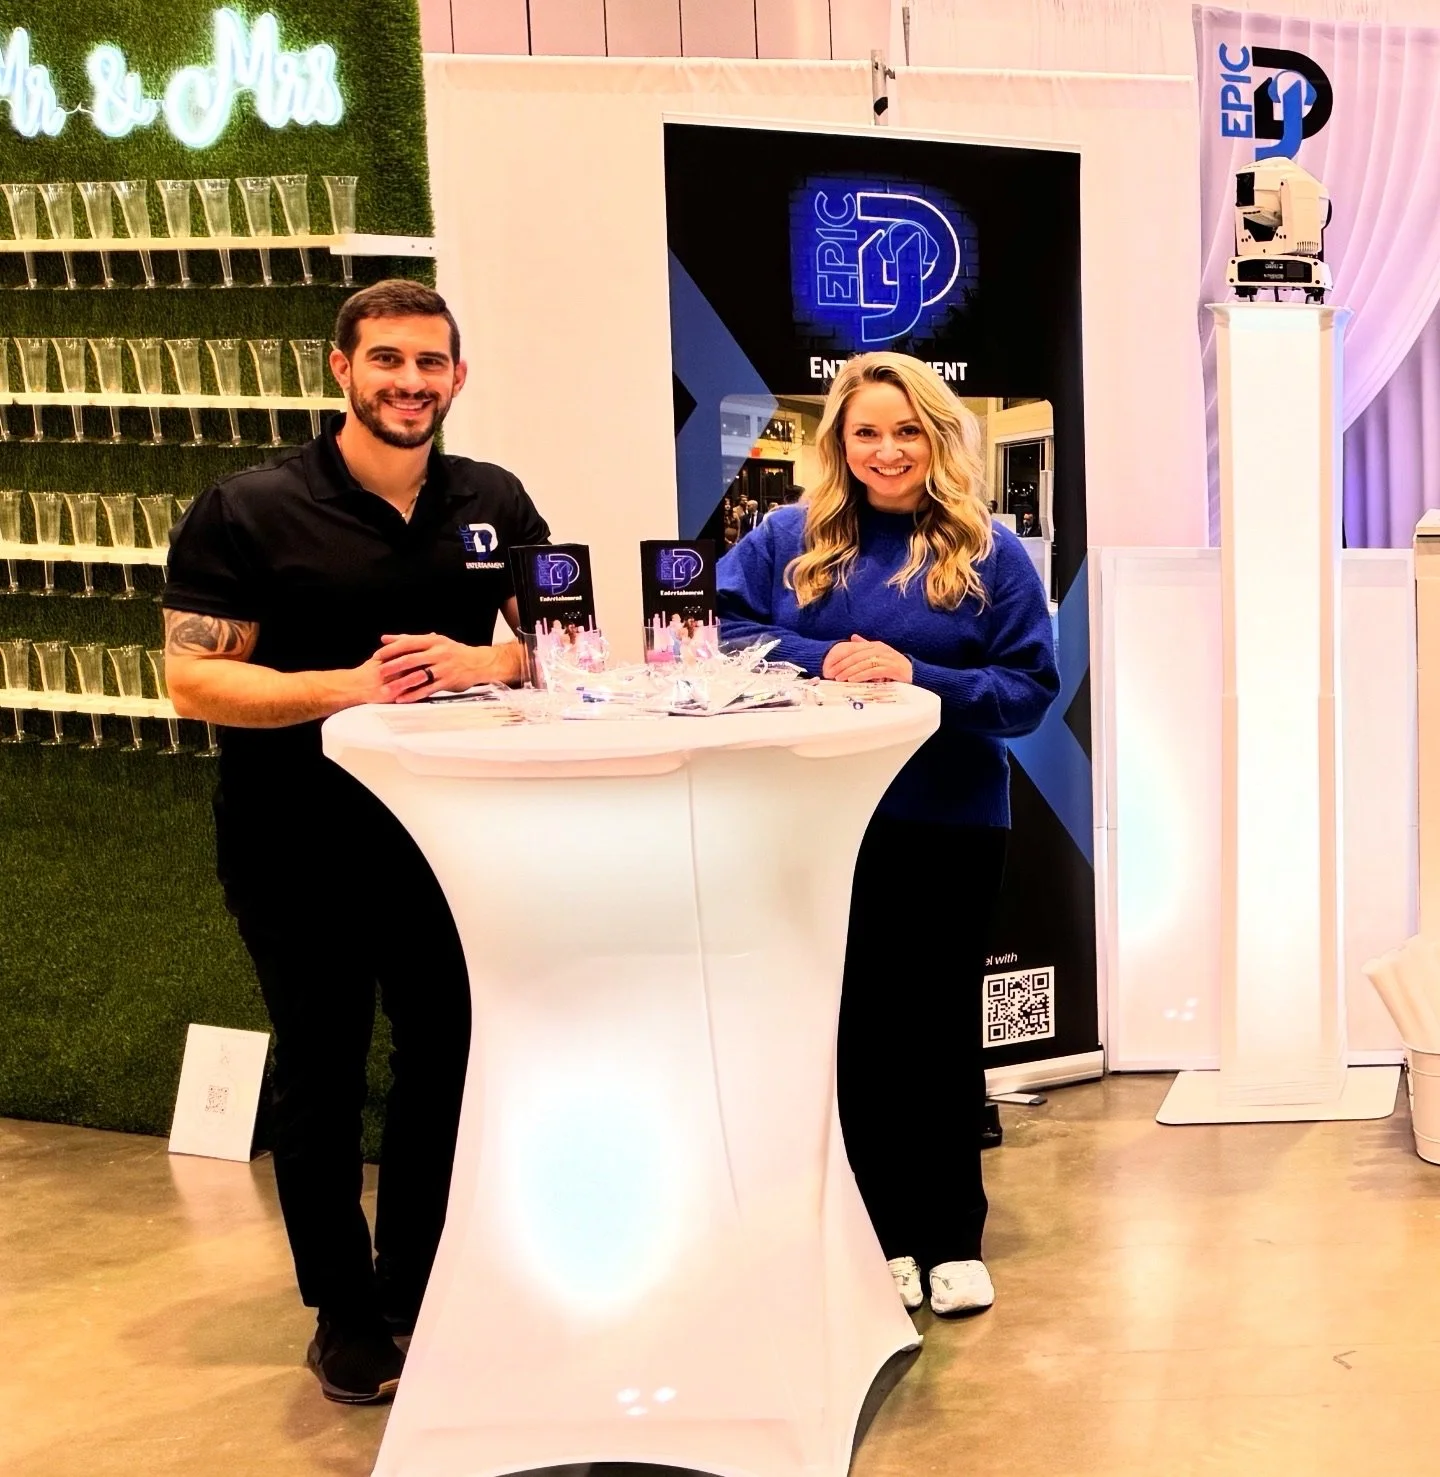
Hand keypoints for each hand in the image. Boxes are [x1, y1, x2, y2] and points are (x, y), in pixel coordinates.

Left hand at [373, 633, 494, 703]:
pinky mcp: (447, 682)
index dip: (392, 649)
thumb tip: (385, 638)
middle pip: (412, 659)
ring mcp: (443, 668)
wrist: (478, 663)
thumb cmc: (453, 652)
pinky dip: (414, 695)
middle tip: (379, 672)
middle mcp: (438, 653)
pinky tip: (402, 699)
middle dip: (393, 666)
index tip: (378, 656)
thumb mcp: (434, 641)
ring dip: (401, 683)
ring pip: (418, 676)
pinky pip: (427, 689)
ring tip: (387, 689)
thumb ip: (409, 640)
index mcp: (433, 641)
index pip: (408, 643)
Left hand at [823, 635, 912, 683]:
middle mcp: (881, 649)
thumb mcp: (878, 655)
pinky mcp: (893, 669)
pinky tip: (853, 680)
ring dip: (850, 671)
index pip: (853, 649)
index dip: (839, 656)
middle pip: (857, 655)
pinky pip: (874, 671)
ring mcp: (888, 658)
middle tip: (831, 674)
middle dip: (842, 665)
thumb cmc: (893, 666)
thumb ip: (865, 647)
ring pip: (864, 663)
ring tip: (839, 678)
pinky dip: (862, 675)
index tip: (828, 666)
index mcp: (875, 645)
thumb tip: (853, 637)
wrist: (915, 674)